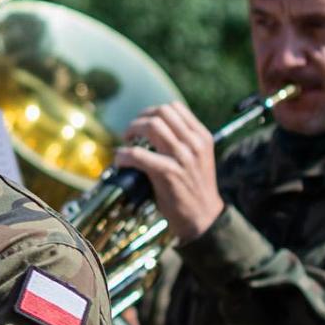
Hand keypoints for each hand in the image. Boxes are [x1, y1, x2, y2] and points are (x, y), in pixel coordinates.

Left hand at [114, 102, 221, 243]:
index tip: (142, 123)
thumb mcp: (198, 158)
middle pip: (161, 113)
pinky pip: (138, 154)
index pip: (175, 108)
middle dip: (140, 119)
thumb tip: (151, 127)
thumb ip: (182, 141)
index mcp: (202, 136)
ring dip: (131, 131)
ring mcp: (182, 157)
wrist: (203, 217)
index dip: (152, 111)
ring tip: (125, 143)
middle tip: (130, 133)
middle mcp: (194, 143)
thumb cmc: (194, 187)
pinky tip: (120, 161)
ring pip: (151, 127)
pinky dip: (124, 155)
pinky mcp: (168, 172)